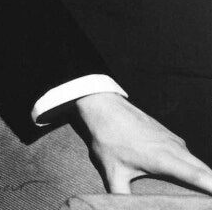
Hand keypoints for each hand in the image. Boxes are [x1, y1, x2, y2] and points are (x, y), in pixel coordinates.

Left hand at [74, 92, 211, 194]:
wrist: (103, 105)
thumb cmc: (107, 138)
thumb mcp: (112, 171)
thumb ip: (121, 195)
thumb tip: (120, 209)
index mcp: (164, 158)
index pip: (198, 177)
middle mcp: (174, 148)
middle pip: (205, 171)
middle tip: (209, 203)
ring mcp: (173, 139)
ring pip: (198, 162)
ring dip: (206, 178)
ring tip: (205, 195)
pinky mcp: (168, 135)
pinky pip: (188, 154)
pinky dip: (196, 168)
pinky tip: (191, 177)